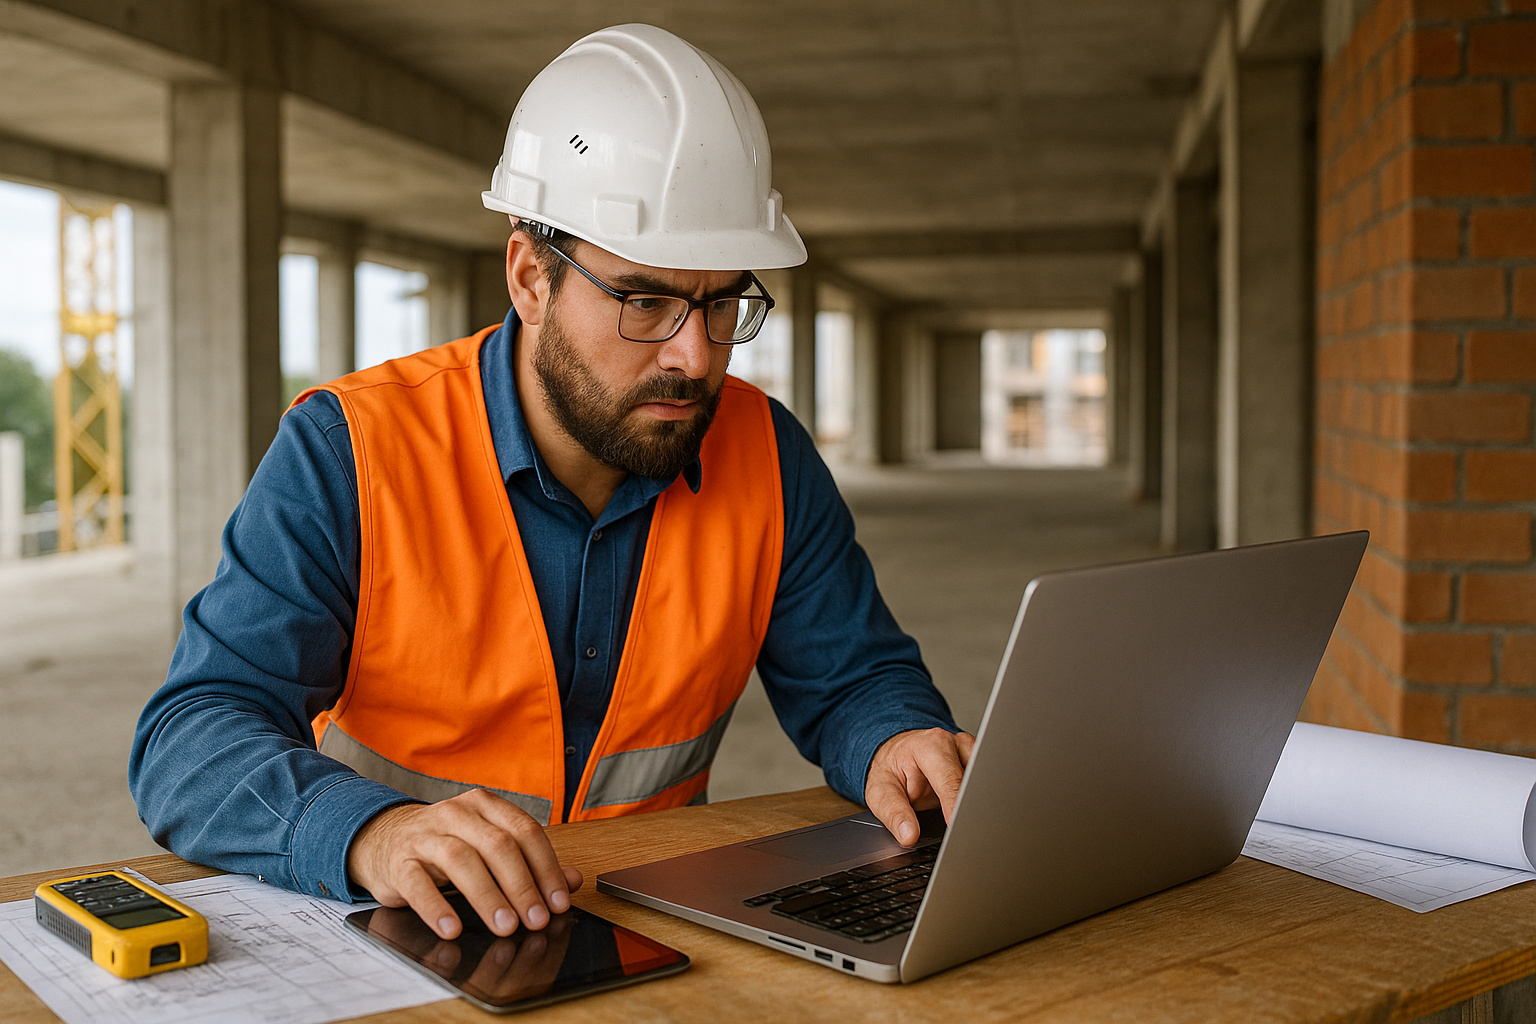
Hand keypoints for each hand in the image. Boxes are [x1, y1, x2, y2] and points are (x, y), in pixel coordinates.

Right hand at [346, 789, 583, 940]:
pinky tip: (452, 929)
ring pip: (462, 860)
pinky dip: (436, 907)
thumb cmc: (445, 846)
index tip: (558, 901)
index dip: (546, 867)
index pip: (524, 831)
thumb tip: (572, 881)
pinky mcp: (399, 861)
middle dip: (522, 885)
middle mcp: (457, 814)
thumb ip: (530, 862)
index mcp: (485, 805)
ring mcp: (426, 835)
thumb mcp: (487, 847)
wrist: (382, 840)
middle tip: (536, 920)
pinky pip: (418, 883)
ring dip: (487, 896)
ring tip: (505, 926)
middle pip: (497, 846)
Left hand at [865, 728, 975, 845]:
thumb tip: (909, 835)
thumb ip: (894, 812)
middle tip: (964, 832)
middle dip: (971, 806)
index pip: (951, 780)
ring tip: (962, 821)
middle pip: (975, 780)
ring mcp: (971, 753)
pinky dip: (979, 802)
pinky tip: (970, 813)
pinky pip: (985, 786)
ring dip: (976, 804)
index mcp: (931, 746)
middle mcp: (956, 745)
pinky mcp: (980, 764)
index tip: (957, 826)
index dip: (956, 805)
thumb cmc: (891, 768)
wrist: (898, 753)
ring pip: (985, 783)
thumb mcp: (880, 790)